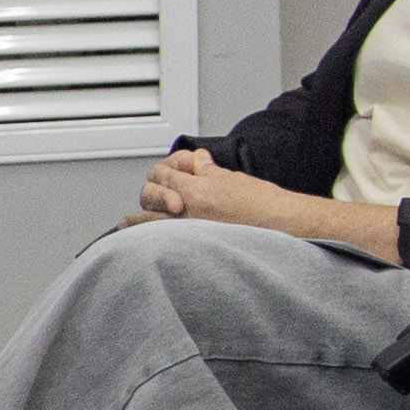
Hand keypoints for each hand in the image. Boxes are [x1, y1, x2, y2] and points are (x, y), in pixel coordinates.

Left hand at [138, 147, 302, 236]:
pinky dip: (149, 239)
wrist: (282, 228)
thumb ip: (210, 171)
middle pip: (151, 194)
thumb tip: (198, 162)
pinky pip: (163, 241)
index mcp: (197, 189)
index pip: (165, 173)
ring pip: (149, 221)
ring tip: (127, 221)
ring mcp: (188, 231)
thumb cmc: (266, 205)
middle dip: (152, 190)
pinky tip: (141, 242)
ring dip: (138, 219)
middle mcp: (187, 211)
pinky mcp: (195, 248)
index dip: (169, 167)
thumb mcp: (235, 179)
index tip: (180, 168)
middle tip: (158, 190)